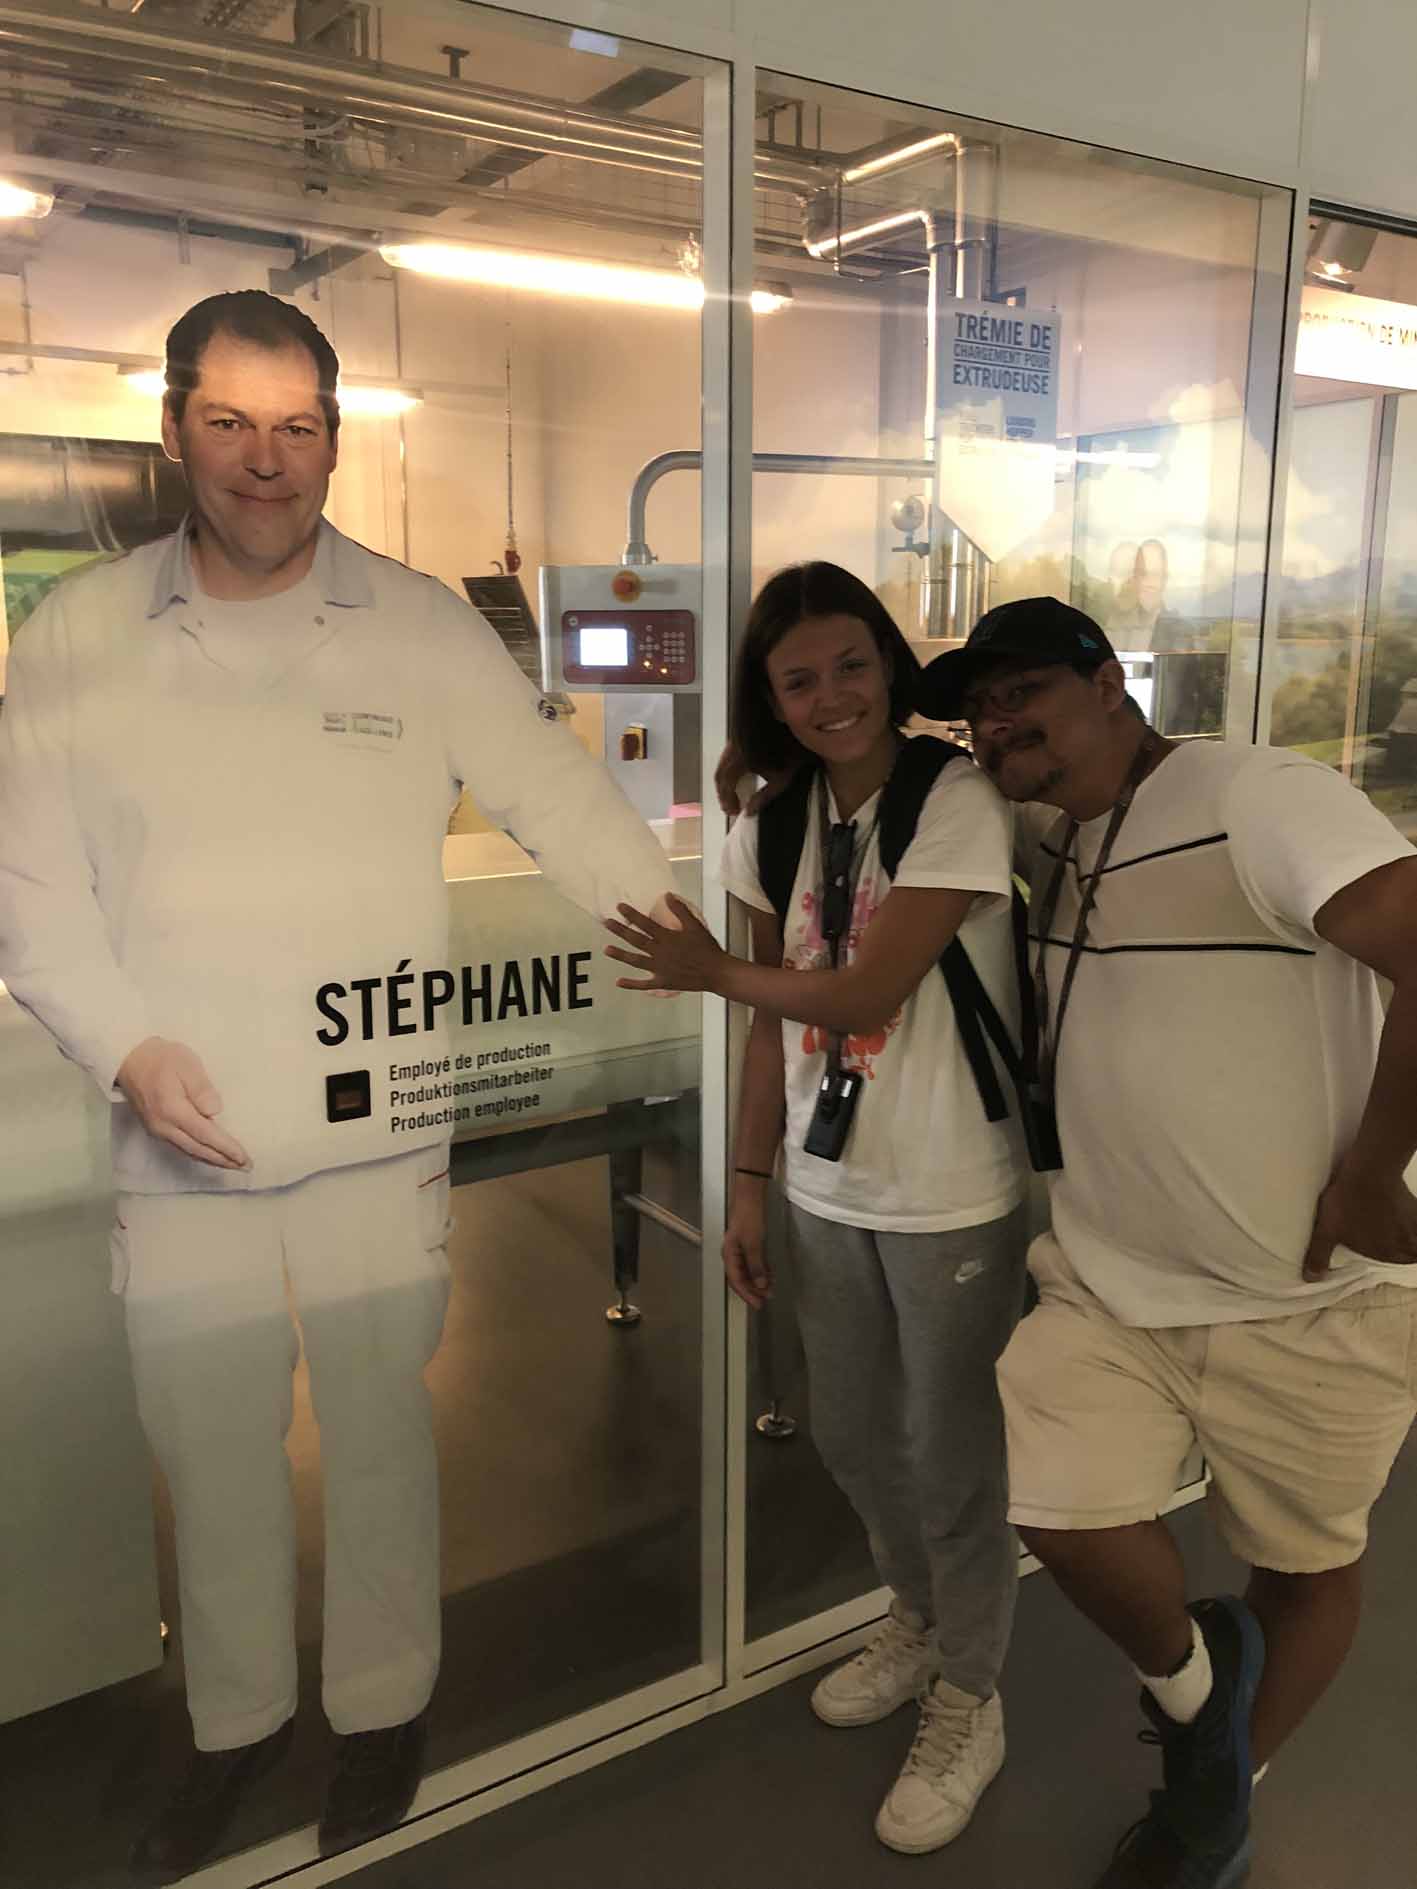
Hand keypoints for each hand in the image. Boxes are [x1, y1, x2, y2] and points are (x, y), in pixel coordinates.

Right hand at [115, 1036, 251, 1170]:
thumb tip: (215, 1111)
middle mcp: (164, 1126)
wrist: (130, 1059)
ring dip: (212, 1160)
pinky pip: (181, 1147)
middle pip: (198, 1149)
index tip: (244, 1158)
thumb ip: (201, 1089)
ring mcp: (157, 1130)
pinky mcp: (155, 1129)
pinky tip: (210, 1155)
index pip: (205, 1134)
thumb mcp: (186, 1064)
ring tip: (233, 1165)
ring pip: (189, 1151)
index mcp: (173, 1110)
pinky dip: (199, 1154)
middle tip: (247, 1167)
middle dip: (223, 1160)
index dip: (226, 1148)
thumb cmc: (161, 1058)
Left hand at [605, 894, 724, 992]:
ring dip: (620, 955)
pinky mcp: (663, 982)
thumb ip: (680, 910)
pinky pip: (644, 984)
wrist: (716, 972)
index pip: (645, 923)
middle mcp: (660, 952)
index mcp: (667, 937)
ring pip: (636, 961)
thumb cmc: (707, 948)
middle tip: (606, 923)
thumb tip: (667, 896)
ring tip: (606, 949)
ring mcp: (659, 969)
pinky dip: (631, 984)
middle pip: (636, 940)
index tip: (619, 907)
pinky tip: (618, 982)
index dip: (631, 914)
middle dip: (620, 931)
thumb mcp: (695, 925)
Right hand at [713, 743, 792, 820]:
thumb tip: (750, 811)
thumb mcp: (781, 779)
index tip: (733, 811)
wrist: (798, 727)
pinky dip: (730, 770)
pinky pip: (728, 756)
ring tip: (734, 794)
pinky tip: (740, 777)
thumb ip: (763, 797)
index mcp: (741, 760)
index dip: (727, 800)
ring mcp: (736, 741)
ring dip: (725, 781)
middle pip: (720, 774)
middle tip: (730, 806)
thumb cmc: (792, 752)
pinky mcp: (741, 737)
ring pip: (722, 764)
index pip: (726, 785)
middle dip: (723, 793)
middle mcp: (734, 749)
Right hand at [723, 1192, 771, 1307]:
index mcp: (729, 1256)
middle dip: (754, 1290)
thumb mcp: (753, 1244)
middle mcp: (733, 1255)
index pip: (736, 1281)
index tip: (758, 1304)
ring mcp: (740, 1250)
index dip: (747, 1294)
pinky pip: (754, 1263)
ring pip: (749, 1271)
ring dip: (759, 1281)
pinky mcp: (749, 1244)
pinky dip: (762, 1270)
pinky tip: (771, 1274)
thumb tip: (760, 1284)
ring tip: (771, 1288)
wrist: (751, 1198)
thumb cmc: (749, 1218)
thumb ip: (756, 1265)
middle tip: (767, 1298)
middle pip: (742, 1278)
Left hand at [1302, 1157, 1416, 1278]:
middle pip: (1412, 1254)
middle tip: (1396, 1243)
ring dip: (1411, 1238)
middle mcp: (1403, 1242)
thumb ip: (1319, 1256)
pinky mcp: (1415, 1204)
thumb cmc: (1346, 1204)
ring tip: (1400, 1230)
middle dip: (1406, 1252)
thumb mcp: (1326, 1231)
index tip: (1388, 1253)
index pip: (1398, 1263)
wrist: (1368, 1173)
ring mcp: (1412, 1223)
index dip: (1394, 1259)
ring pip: (1416, 1239)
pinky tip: (1408, 1212)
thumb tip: (1311, 1279)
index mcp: (1383, 1251)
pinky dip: (1415, 1219)